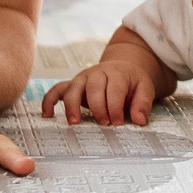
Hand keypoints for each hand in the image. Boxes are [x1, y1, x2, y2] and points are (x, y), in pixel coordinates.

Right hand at [41, 57, 162, 126]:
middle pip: (93, 88)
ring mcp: (82, 78)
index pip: (114, 89)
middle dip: (98, 107)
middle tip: (104, 124)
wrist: (123, 69)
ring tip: (74, 122)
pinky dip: (50, 100)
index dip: (115, 106)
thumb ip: (142, 104)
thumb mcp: (144, 89)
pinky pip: (57, 90)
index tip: (117, 122)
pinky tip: (47, 115)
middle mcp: (97, 73)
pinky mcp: (73, 84)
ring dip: (72, 105)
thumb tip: (140, 120)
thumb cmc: (132, 83)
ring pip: (73, 88)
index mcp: (116, 74)